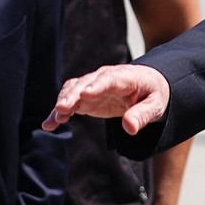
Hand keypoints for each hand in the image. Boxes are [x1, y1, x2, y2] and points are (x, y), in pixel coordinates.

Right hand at [42, 63, 170, 135]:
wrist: (146, 87)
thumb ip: (142, 115)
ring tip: (56, 118)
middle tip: (62, 108)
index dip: (96, 86)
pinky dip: (59, 112)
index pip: (108, 79)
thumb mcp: (155, 105)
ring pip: (72, 91)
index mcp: (123, 77)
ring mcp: (91, 86)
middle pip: (84, 84)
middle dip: (72, 95)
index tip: (85, 94)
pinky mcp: (85, 98)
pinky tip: (49, 124)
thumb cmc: (152, 94)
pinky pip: (70, 102)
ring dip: (63, 103)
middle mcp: (103, 78)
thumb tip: (130, 128)